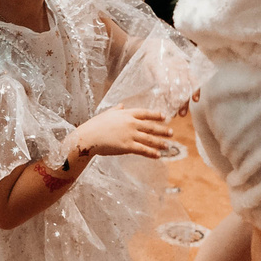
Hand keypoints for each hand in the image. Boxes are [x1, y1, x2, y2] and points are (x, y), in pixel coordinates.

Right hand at [69, 107, 183, 161]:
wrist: (88, 137)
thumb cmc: (96, 125)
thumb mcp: (107, 114)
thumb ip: (117, 109)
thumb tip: (122, 104)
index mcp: (126, 114)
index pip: (145, 113)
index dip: (156, 115)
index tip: (164, 117)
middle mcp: (131, 123)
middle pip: (150, 126)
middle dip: (162, 130)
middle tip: (171, 132)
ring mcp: (130, 135)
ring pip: (149, 139)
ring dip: (160, 142)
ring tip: (167, 145)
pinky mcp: (128, 146)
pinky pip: (143, 150)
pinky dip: (151, 153)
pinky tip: (158, 155)